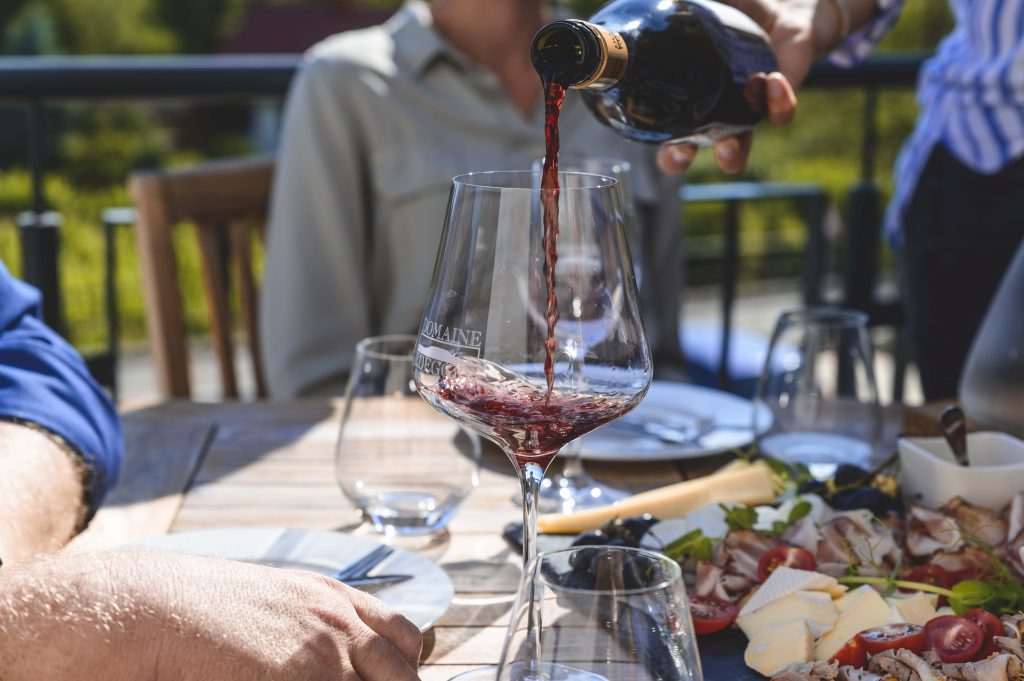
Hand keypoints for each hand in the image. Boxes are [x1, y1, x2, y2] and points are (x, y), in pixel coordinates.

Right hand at [0, 549, 423, 680]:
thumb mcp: (273, 600)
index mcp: (335, 598)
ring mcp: (324, 654)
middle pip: (402, 673)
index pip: (404, 638)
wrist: (155, 608)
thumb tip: (334, 657)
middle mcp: (339, 621)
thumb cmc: (202, 608)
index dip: (405, 668)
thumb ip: (312, 623)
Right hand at [657, 0, 845, 174]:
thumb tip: (658, 0)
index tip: (650, 137)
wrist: (783, 8)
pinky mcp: (781, 99)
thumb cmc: (735, 9)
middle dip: (680, 158)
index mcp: (690, 94)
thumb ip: (683, 5)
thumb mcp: (707, 4)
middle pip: (691, 148)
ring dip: (732, 152)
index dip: (658, 141)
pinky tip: (771, 80)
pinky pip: (778, 113)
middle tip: (681, 152)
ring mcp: (746, 110)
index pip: (667, 130)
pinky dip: (777, 101)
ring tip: (728, 147)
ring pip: (738, 145)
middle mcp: (715, 111)